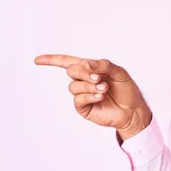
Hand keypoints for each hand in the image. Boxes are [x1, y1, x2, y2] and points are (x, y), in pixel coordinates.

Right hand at [34, 54, 151, 140]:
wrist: (133, 109)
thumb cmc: (127, 90)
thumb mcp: (119, 72)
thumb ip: (103, 65)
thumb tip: (86, 64)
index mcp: (90, 70)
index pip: (68, 62)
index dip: (52, 60)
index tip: (37, 60)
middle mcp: (84, 81)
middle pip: (71, 70)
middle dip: (83, 72)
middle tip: (99, 78)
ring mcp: (82, 94)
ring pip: (74, 86)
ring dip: (89, 86)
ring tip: (104, 89)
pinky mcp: (83, 107)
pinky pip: (78, 99)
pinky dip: (89, 96)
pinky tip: (100, 97)